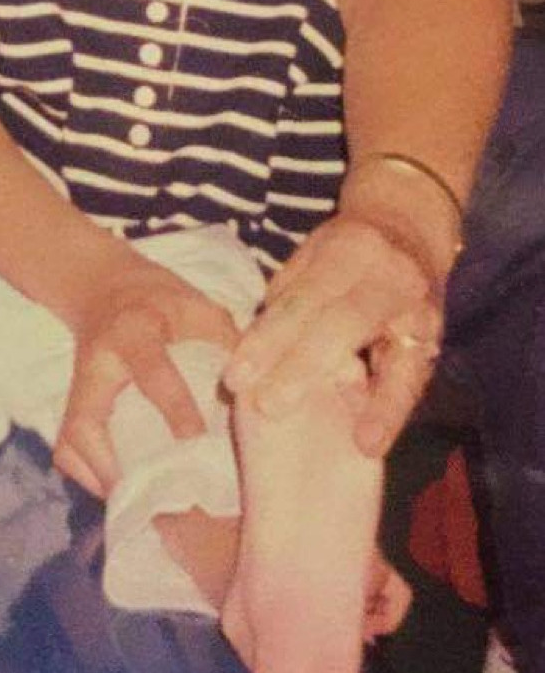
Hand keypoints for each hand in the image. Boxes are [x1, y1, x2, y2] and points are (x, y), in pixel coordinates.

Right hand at [53, 257, 238, 498]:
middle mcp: (97, 364)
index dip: (175, 410)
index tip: (198, 442)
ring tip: (141, 504)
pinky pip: (68, 448)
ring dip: (100, 479)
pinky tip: (124, 489)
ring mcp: (77, 387)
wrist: (104, 285)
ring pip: (71, 441)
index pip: (151, 374)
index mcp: (135, 333)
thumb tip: (255, 391)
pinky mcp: (72, 403)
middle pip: (85, 423)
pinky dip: (89, 476)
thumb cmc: (162, 299)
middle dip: (112, 466)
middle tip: (155, 498)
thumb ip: (226, 341)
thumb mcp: (198, 306)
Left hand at [223, 214, 441, 457]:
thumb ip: (285, 298)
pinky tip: (373, 442)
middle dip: (306, 368)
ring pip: (392, 356)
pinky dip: (391, 412)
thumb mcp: (311, 256)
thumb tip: (252, 347)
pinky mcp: (435, 340)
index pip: (303, 299)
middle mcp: (391, 276)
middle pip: (345, 325)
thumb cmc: (346, 252)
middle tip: (269, 407)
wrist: (410, 230)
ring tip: (355, 442)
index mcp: (350, 248)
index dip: (269, 338)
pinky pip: (413, 381)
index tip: (237, 377)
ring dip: (372, 404)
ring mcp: (419, 309)